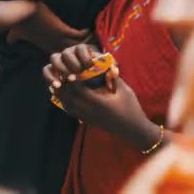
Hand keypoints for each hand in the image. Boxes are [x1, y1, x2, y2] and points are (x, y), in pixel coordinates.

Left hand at [7, 2, 89, 52]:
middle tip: (91, 52)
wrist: (23, 14)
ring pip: (76, 46)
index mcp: (47, 47)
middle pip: (72, 54)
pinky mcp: (63, 30)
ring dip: (84, 44)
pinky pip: (78, 35)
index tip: (76, 59)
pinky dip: (84, 34)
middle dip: (80, 55)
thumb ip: (13, 37)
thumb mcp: (16, 33)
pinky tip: (90, 31)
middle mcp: (55, 45)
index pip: (61, 57)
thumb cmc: (20, 24)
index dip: (68, 60)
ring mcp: (60, 38)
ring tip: (94, 42)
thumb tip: (9, 40)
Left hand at [43, 45, 159, 149]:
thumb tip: (110, 64)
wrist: (133, 129)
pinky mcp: (89, 122)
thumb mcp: (125, 91)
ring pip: (69, 107)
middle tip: (61, 75)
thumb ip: (115, 78)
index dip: (72, 81)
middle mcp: (91, 112)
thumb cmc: (131, 108)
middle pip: (70, 99)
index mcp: (100, 103)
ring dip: (63, 95)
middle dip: (64, 87)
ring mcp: (89, 118)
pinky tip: (65, 96)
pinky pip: (73, 112)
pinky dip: (66, 103)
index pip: (79, 91)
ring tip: (60, 84)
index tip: (70, 71)